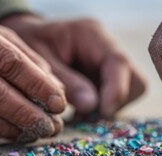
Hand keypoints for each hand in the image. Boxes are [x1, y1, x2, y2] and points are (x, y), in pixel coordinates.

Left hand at [0, 15, 146, 121]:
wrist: (27, 39)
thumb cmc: (30, 44)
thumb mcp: (39, 60)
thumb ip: (65, 81)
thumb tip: (92, 105)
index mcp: (92, 35)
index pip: (118, 62)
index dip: (116, 90)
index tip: (104, 111)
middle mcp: (108, 47)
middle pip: (135, 79)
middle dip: (116, 101)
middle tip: (87, 115)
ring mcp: (111, 64)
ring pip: (132, 91)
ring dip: (110, 107)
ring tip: (80, 114)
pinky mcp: (109, 78)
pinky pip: (120, 98)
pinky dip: (104, 109)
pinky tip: (82, 111)